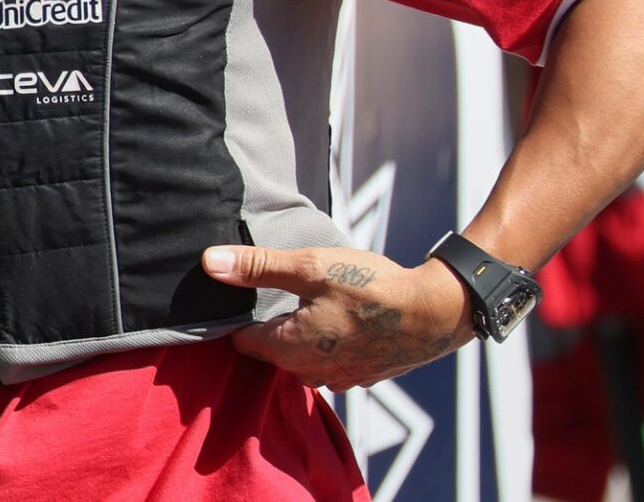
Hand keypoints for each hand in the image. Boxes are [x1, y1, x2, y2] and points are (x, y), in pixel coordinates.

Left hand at [200, 244, 473, 390]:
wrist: (435, 312)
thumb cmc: (370, 286)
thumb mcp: (310, 266)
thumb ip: (258, 267)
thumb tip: (208, 263)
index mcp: (290, 349)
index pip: (242, 342)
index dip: (234, 318)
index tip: (235, 295)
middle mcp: (311, 374)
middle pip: (270, 353)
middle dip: (265, 327)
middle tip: (265, 294)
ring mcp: (340, 380)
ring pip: (300, 360)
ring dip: (296, 338)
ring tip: (300, 306)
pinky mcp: (363, 376)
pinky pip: (328, 364)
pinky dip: (325, 344)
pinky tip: (334, 320)